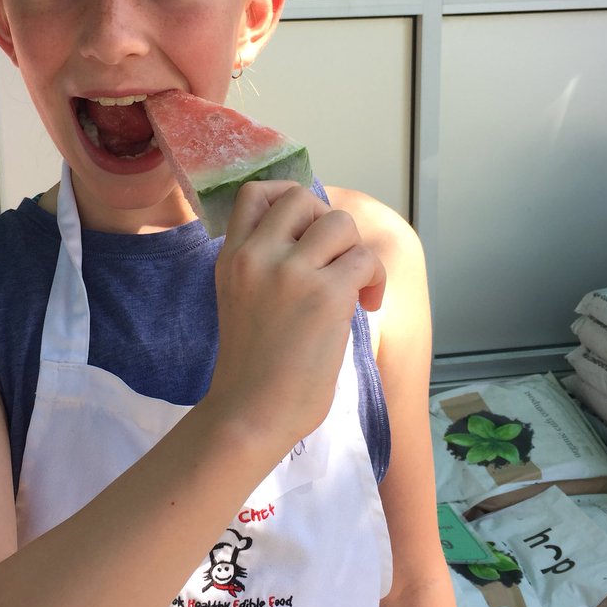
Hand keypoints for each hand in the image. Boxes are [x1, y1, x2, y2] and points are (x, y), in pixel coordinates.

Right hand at [208, 181, 385, 447]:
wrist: (251, 413)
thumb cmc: (250, 371)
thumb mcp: (239, 300)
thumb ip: (264, 267)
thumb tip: (316, 242)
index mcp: (231, 257)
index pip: (255, 193)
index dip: (287, 201)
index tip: (305, 232)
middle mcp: (257, 255)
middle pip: (301, 198)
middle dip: (326, 224)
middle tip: (333, 262)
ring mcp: (290, 271)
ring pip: (340, 222)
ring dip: (354, 250)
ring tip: (353, 285)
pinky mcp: (325, 294)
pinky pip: (366, 259)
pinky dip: (375, 280)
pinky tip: (368, 305)